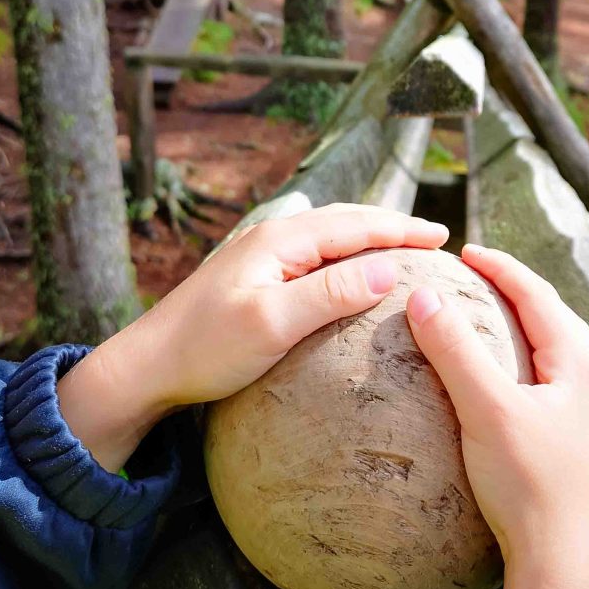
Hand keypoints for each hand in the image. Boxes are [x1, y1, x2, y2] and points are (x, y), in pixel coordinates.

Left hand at [58, 204, 447, 472]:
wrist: (146, 367)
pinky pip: (313, 257)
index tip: (442, 237)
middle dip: (390, 226)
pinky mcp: (254, 278)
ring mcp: (261, 256)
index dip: (401, 229)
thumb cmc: (205, 349)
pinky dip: (344, 257)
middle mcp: (272, 238)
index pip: (355, 224)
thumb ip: (330, 293)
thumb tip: (389, 268)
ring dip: (368, 238)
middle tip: (433, 239)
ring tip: (402, 250)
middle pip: (344, 221)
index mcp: (280, 240)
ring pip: (328, 236)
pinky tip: (350, 277)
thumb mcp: (273, 324)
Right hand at [406, 243, 588, 588]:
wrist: (570, 579)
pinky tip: (511, 405)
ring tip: (495, 334)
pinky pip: (562, 402)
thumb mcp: (487, 412)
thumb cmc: (531, 491)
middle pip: (559, 326)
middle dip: (520, 297)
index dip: (503, 268)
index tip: (467, 251)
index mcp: (582, 369)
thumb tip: (424, 294)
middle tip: (481, 282)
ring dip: (531, 340)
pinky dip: (533, 382)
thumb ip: (455, 351)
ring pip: (564, 366)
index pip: (540, 297)